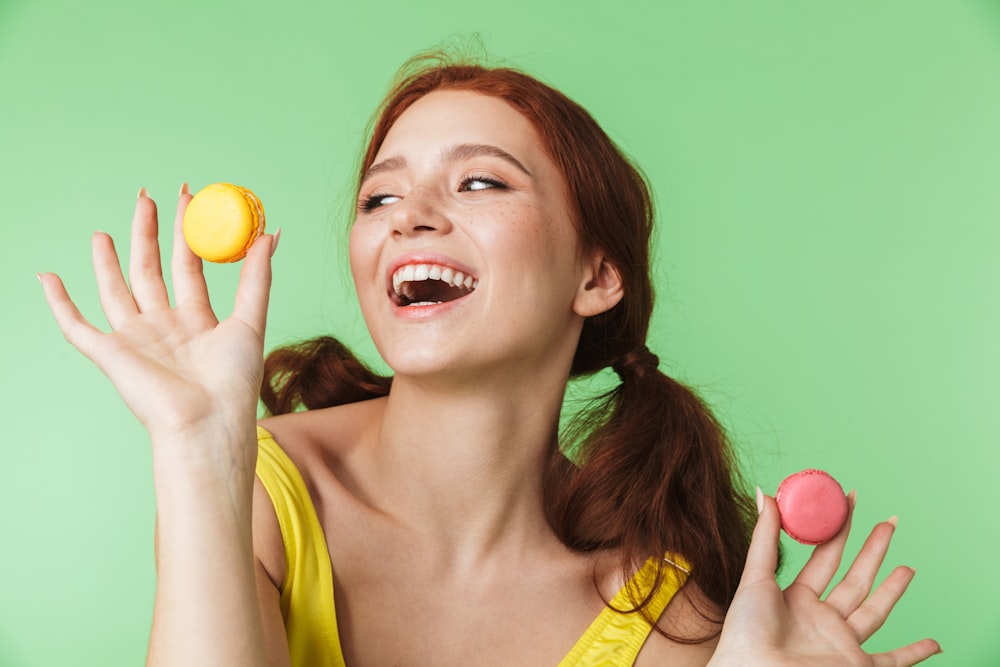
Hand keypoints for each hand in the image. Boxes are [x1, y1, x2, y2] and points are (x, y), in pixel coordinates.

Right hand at [39, 186, 275, 443]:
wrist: (207, 422)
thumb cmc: (234, 381)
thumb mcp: (252, 320)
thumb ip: (258, 277)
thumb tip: (271, 233)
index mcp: (197, 321)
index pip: (189, 266)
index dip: (187, 233)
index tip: (188, 198)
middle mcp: (165, 328)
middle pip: (150, 271)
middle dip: (147, 233)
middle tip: (146, 196)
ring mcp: (136, 341)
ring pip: (115, 291)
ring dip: (107, 262)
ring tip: (103, 231)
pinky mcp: (110, 355)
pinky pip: (76, 326)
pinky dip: (59, 303)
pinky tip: (48, 277)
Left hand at [710, 490, 940, 666]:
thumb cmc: (745, 633)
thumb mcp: (755, 578)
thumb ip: (764, 538)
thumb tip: (766, 493)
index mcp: (795, 598)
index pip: (824, 557)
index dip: (839, 530)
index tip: (850, 502)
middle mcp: (821, 619)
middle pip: (854, 579)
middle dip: (873, 551)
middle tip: (890, 522)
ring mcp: (840, 643)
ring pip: (875, 612)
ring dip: (893, 590)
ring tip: (909, 568)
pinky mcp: (856, 666)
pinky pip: (892, 662)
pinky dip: (914, 655)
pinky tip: (933, 645)